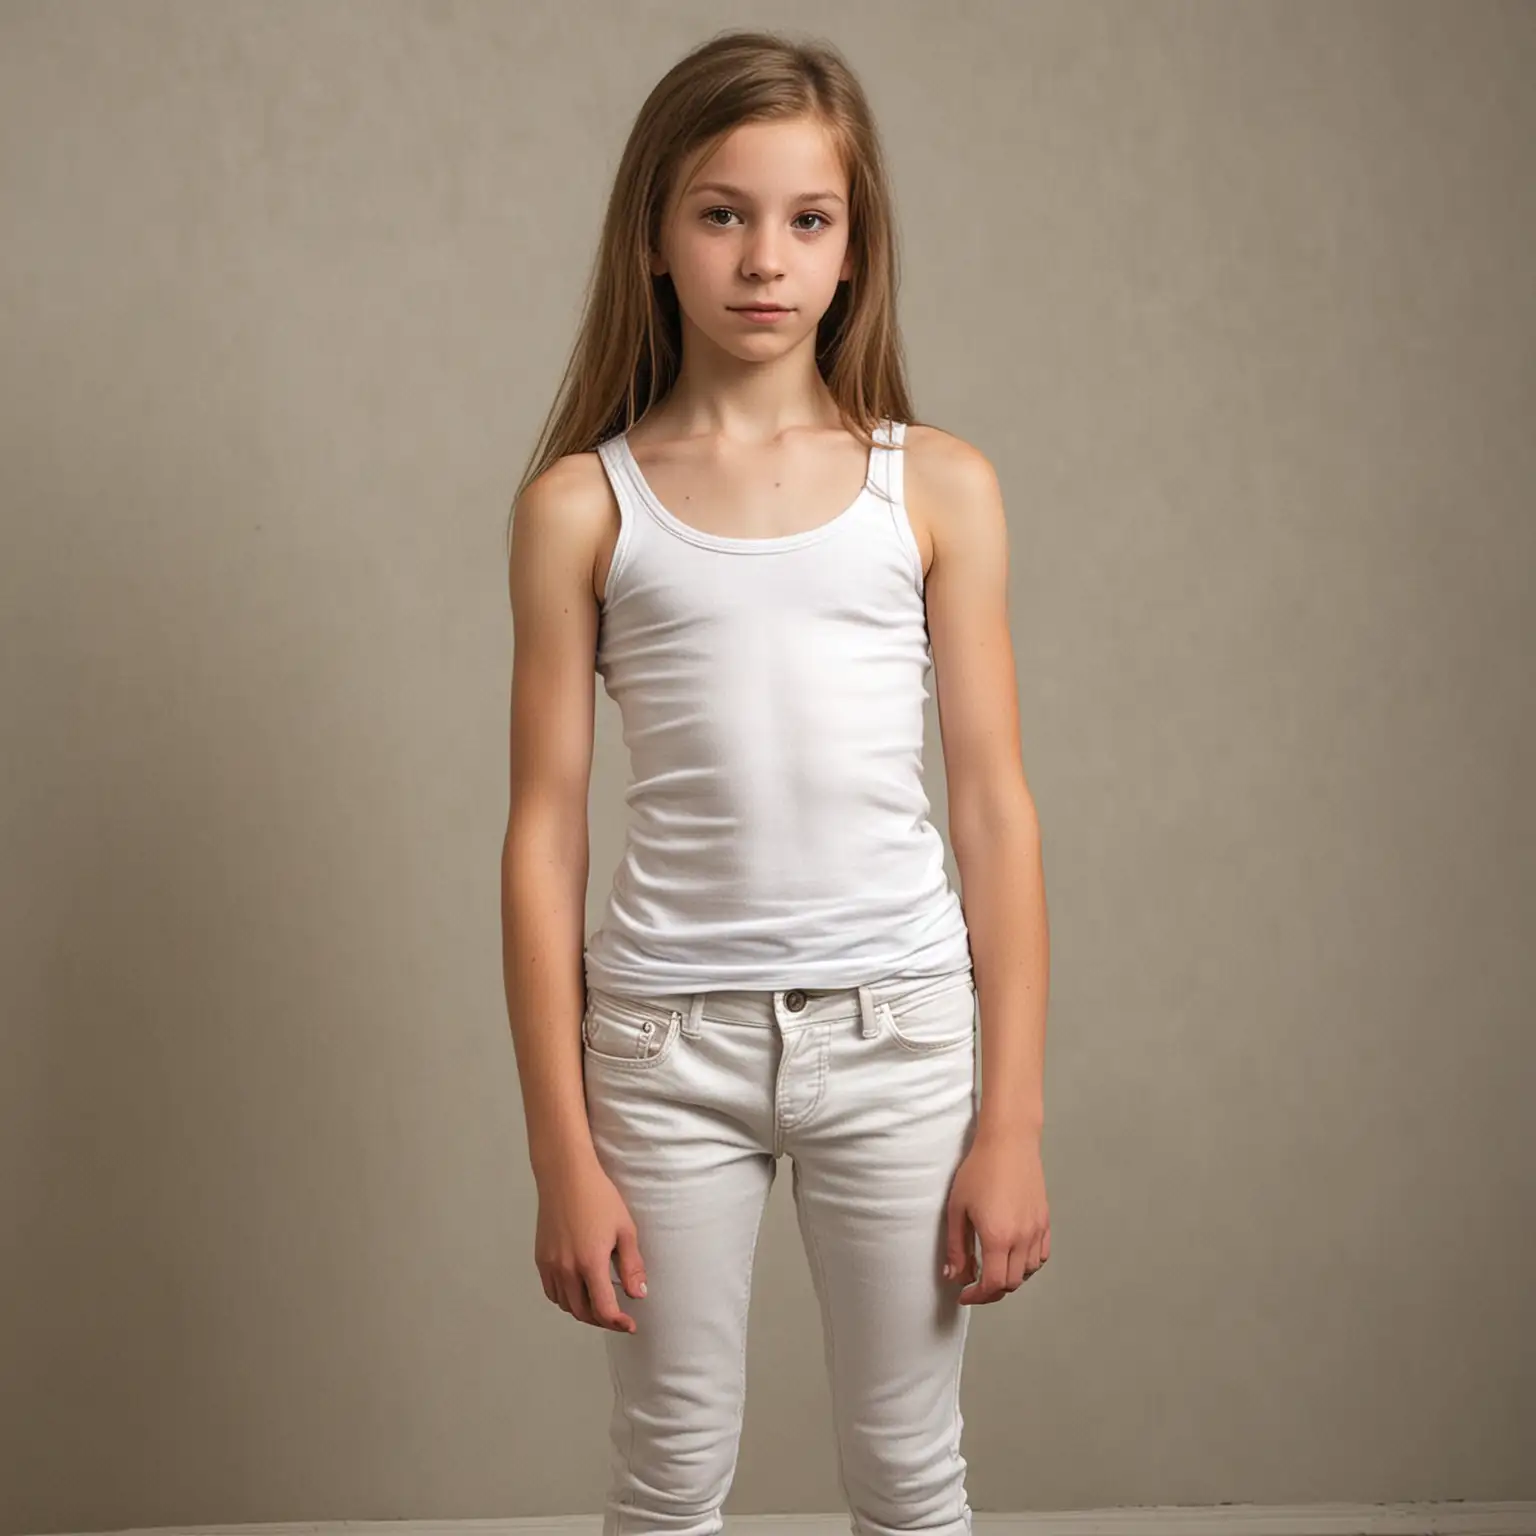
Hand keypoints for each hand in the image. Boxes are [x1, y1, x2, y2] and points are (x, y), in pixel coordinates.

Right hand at [534, 1153, 648, 1332]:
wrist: (566, 1176)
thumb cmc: (599, 1197)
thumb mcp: (625, 1229)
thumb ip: (632, 1265)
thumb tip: (638, 1295)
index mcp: (590, 1263)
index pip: (603, 1309)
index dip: (618, 1323)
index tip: (630, 1325)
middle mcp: (567, 1269)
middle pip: (582, 1312)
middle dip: (602, 1320)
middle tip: (618, 1317)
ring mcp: (551, 1265)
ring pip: (565, 1305)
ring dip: (583, 1311)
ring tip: (600, 1305)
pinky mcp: (541, 1258)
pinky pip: (552, 1291)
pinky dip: (565, 1299)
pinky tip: (578, 1291)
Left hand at [942, 1128, 1049, 1302]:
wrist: (1009, 1142)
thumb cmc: (980, 1169)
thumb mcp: (957, 1208)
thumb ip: (956, 1247)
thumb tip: (954, 1276)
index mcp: (997, 1238)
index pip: (992, 1284)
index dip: (977, 1296)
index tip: (965, 1294)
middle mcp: (1021, 1239)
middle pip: (1011, 1283)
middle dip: (991, 1291)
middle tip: (975, 1285)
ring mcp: (1036, 1230)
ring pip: (1028, 1272)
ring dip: (1010, 1277)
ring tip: (993, 1268)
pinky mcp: (1045, 1220)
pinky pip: (1041, 1255)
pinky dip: (1028, 1263)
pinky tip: (1014, 1255)